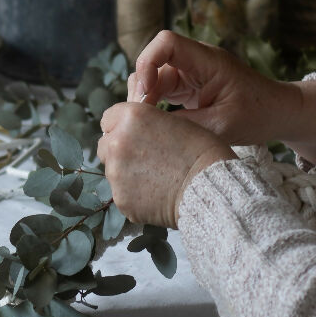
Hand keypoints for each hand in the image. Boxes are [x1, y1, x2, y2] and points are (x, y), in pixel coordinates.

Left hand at [97, 101, 235, 228]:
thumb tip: (134, 133)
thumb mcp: (175, 122)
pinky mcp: (121, 199)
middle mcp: (117, 143)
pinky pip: (123, 194)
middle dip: (120, 151)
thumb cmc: (202, 152)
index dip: (122, 127)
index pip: (108, 119)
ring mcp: (116, 173)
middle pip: (105, 146)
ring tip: (156, 179)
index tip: (134, 135)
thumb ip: (147, 124)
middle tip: (146, 160)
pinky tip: (157, 194)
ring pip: (113, 171)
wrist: (209, 187)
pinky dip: (135, 195)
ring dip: (127, 173)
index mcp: (131, 117)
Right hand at [129, 31, 315, 165]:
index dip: (148, 62)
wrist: (278, 114)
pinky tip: (156, 126)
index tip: (146, 94)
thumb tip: (147, 127)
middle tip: (142, 120)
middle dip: (142, 89)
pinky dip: (154, 107)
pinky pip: (162, 91)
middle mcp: (196, 61)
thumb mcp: (219, 126)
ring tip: (148, 126)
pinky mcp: (189, 87)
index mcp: (207, 60)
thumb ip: (183, 125)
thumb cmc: (257, 115)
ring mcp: (191, 73)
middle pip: (154, 62)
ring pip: (154, 79)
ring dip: (146, 100)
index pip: (166, 42)